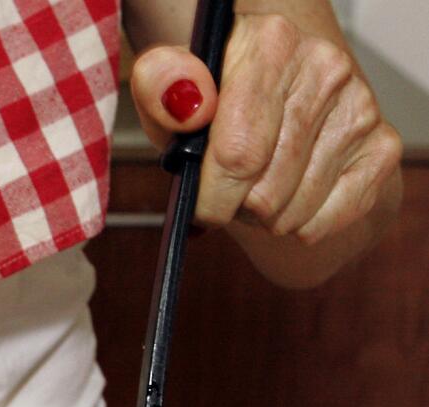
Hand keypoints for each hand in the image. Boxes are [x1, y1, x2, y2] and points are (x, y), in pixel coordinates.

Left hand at [130, 14, 400, 245]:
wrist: (277, 101)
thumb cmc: (213, 104)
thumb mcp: (166, 91)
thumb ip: (161, 85)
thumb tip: (189, 104)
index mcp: (270, 45)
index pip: (238, 154)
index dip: (210, 196)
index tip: (198, 201)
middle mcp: (325, 69)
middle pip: (265, 193)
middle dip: (235, 206)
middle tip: (227, 188)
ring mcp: (359, 108)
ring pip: (292, 214)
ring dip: (264, 217)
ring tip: (256, 186)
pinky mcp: (381, 146)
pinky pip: (323, 222)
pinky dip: (298, 224)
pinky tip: (289, 194)